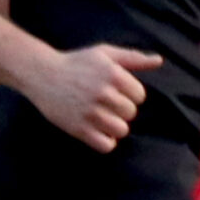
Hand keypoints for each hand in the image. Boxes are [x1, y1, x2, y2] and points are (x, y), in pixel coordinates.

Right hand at [26, 44, 160, 151]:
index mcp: (113, 74)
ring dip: (115, 126)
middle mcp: (103, 93)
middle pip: (131, 113)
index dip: (130, 95)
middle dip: (122, 110)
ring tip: (103, 118)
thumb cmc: (76, 63)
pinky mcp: (78, 128)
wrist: (41, 74)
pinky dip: (106, 141)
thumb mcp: (104, 54)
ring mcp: (90, 112)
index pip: (140, 96)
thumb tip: (158, 60)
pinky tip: (98, 131)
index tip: (116, 92)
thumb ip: (133, 57)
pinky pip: (106, 145)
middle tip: (106, 105)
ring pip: (121, 130)